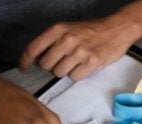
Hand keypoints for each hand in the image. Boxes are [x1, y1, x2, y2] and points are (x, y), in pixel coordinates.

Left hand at [19, 18, 138, 79]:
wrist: (117, 29)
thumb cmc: (93, 30)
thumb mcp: (69, 28)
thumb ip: (53, 40)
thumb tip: (38, 58)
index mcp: (59, 29)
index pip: (33, 48)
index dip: (25, 61)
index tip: (24, 68)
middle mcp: (67, 40)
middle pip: (46, 65)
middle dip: (52, 66)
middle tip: (62, 61)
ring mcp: (80, 52)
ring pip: (60, 73)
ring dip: (66, 71)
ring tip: (76, 62)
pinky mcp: (91, 62)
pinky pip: (74, 77)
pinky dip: (78, 75)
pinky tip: (84, 66)